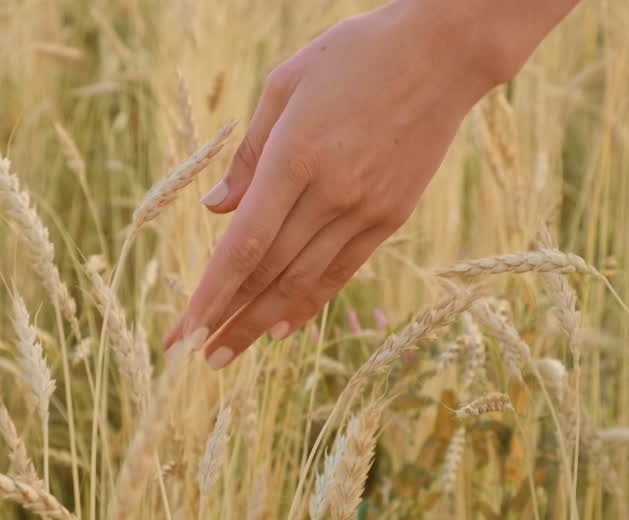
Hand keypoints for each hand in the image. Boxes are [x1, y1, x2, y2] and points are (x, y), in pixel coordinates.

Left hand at [163, 0, 576, 367]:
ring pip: (303, 281)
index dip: (211, 294)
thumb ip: (249, 153)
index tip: (183, 331)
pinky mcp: (391, 217)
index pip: (243, 245)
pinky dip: (309, 302)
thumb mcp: (287, 84)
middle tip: (197, 357)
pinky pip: (341, 271)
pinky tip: (283, 327)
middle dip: (227, 319)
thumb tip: (216, 212)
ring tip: (229, 353)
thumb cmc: (356, 55)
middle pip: (268, 272)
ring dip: (262, 322)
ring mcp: (365, 210)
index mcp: (295, 157)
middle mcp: (330, 193)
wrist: (444, 53)